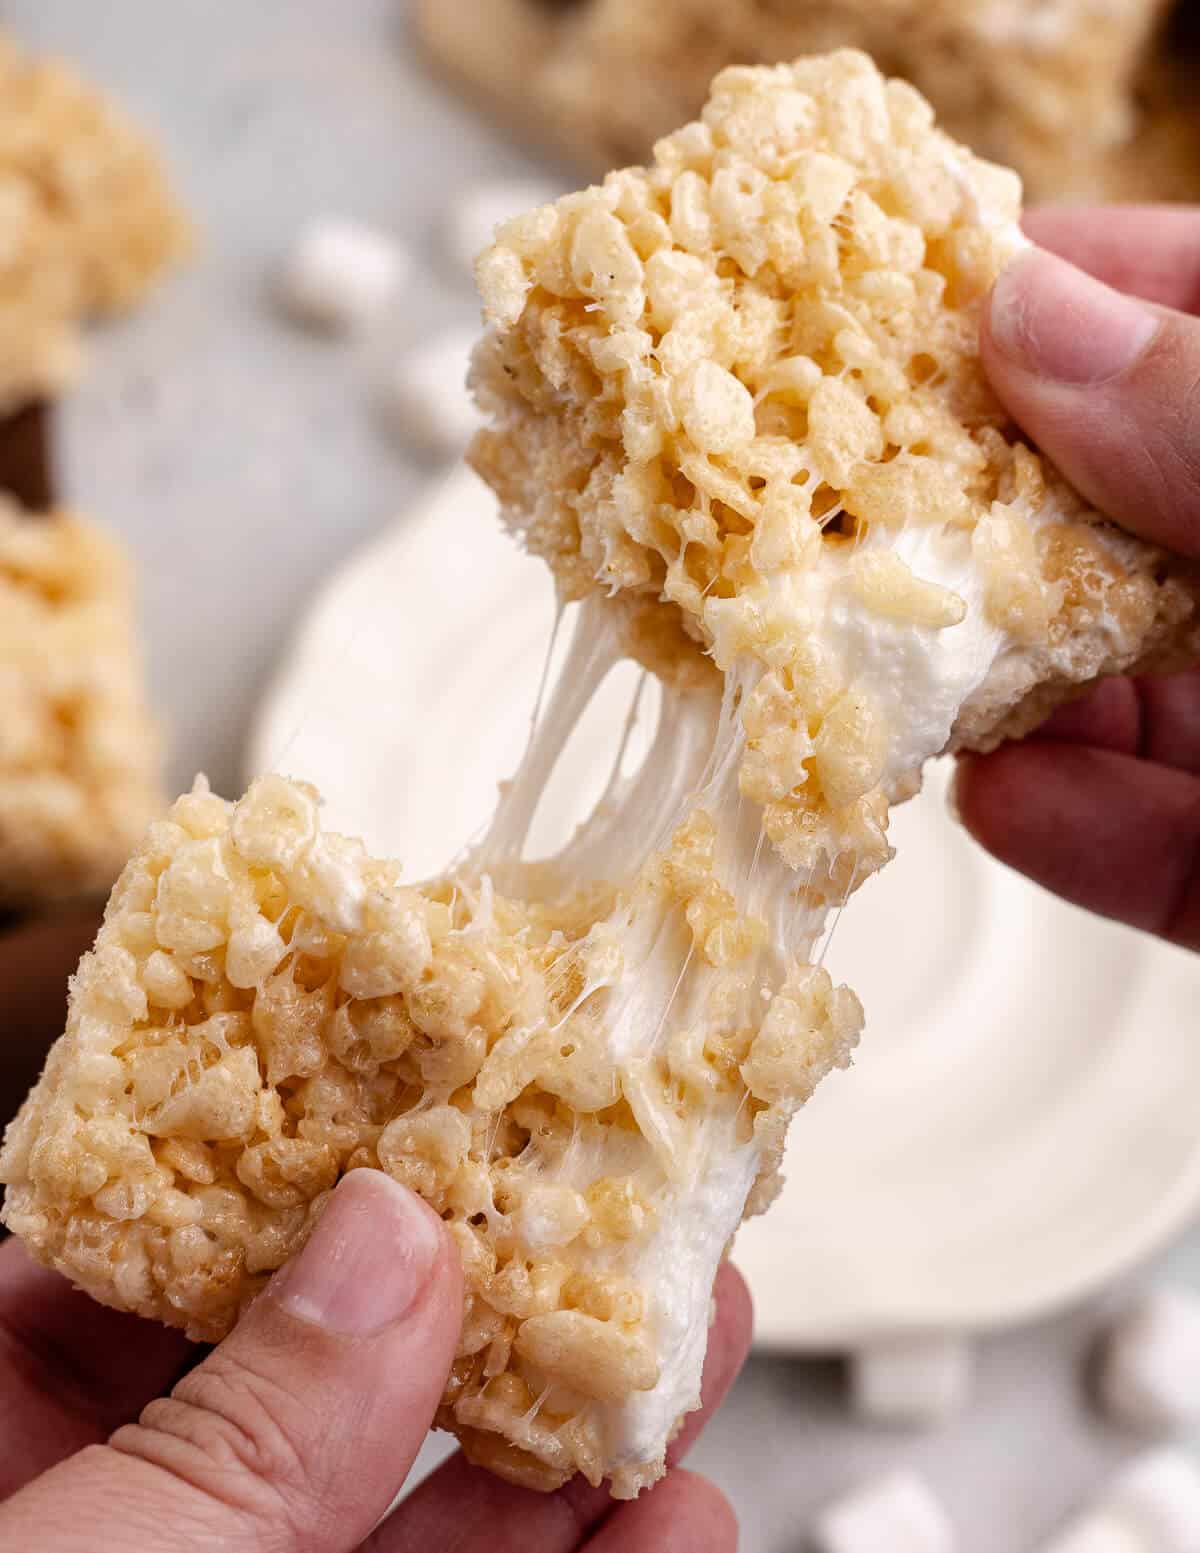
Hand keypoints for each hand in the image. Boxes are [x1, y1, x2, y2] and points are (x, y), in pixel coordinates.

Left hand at [0, 1171, 747, 1552]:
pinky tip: (666, 1524)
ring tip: (685, 1351)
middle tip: (608, 1210)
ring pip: (422, 1509)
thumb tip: (387, 1237)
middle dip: (483, 1293)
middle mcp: (113, 1530)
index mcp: (1, 1454)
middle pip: (325, 1370)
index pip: (148, 1256)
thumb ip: (231, 1432)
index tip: (424, 1100)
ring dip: (570, 1439)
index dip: (293, 1169)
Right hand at [957, 205, 1199, 948]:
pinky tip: (1011, 807)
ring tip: (890, 672)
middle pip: (1126, 520)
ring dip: (1010, 689)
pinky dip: (1086, 832)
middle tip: (846, 502)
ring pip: (1129, 693)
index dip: (1073, 298)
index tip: (923, 298)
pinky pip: (1172, 852)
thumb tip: (1027, 312)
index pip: (1195, 333)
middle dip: (991, 519)